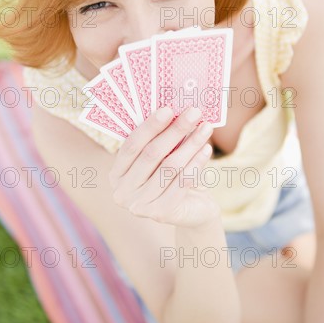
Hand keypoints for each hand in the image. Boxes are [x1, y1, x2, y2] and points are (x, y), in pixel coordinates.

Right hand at [108, 106, 220, 227]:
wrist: (191, 210)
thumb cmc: (173, 176)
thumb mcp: (162, 158)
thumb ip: (161, 139)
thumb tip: (176, 110)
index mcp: (116, 174)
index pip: (131, 146)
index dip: (149, 127)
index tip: (168, 109)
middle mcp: (123, 192)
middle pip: (151, 154)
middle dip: (175, 130)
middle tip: (194, 112)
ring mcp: (140, 206)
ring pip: (169, 167)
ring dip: (190, 144)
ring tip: (205, 128)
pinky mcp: (161, 214)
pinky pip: (182, 182)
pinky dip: (196, 163)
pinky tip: (207, 149)